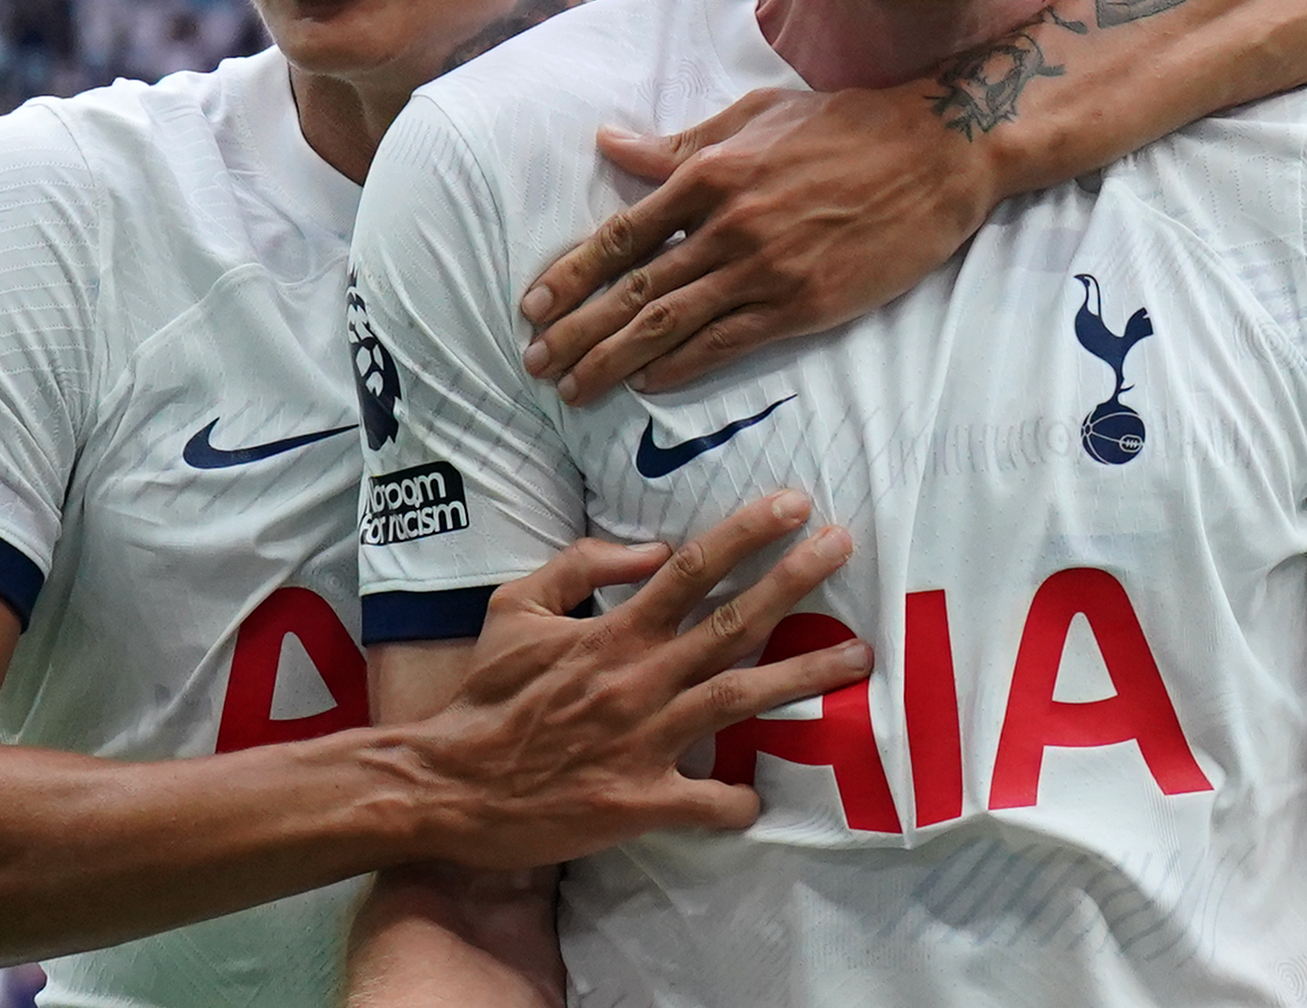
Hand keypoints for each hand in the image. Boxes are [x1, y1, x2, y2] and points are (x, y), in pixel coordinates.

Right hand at [414, 492, 868, 869]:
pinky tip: (763, 794)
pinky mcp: (642, 802)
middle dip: (793, 581)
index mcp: (612, 632)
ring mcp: (646, 742)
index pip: (690, 569)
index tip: (793, 505)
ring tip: (858, 657)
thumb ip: (583, 567)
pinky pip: (710, 800)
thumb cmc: (486, 693)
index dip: (745, 533)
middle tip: (844, 548)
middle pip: (732, 622)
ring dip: (804, 675)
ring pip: (741, 699)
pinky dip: (741, 799)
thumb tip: (652, 548)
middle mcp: (640, 680)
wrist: (448, 784)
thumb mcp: (516, 607)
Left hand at [517, 87, 997, 403]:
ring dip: (614, 360)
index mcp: (711, 172)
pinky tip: (648, 385)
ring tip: (574, 388)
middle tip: (536, 365)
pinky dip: (681, 366)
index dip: (570, 275)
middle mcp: (728, 223)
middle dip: (576, 332)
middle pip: (633, 288)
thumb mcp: (755, 117)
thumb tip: (609, 144)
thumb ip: (680, 143)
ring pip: (670, 323)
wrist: (936, 153)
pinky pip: (727, 342)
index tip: (533, 307)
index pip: (620, 234)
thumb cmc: (846, 125)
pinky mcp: (804, 303)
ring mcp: (766, 267)